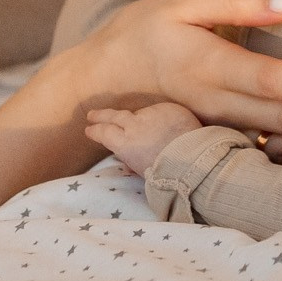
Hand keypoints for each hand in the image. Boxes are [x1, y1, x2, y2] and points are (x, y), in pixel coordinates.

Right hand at [0, 0, 281, 213]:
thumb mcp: (178, 2)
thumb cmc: (144, 32)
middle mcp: (218, 107)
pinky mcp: (221, 147)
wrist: (98, 87)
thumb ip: (235, 0)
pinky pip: (267, 163)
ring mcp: (220, 133)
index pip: (271, 78)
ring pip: (280, 151)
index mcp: (209, 67)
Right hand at [85, 101, 202, 176]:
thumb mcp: (143, 171)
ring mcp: (152, 114)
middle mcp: (135, 125)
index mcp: (125, 143)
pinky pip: (158, 111)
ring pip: (138, 113)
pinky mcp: (168, 108)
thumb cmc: (167, 172)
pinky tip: (161, 123)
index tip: (88, 129)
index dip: (95, 131)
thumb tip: (125, 160)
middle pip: (114, 116)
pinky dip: (157, 117)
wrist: (192, 158)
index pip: (104, 133)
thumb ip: (131, 162)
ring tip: (134, 122)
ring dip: (134, 118)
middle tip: (91, 114)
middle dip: (101, 115)